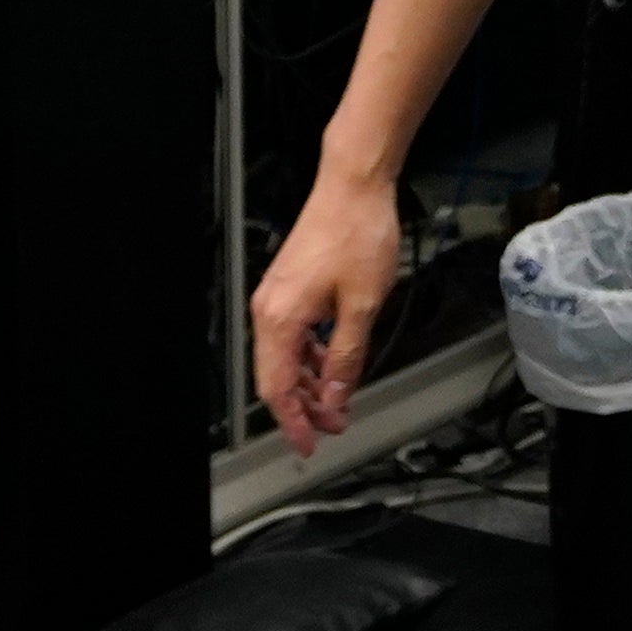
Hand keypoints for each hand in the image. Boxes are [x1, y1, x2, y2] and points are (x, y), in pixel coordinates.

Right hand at [251, 168, 402, 459]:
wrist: (354, 185)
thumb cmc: (358, 233)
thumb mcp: (362, 304)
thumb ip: (346, 356)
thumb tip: (334, 397)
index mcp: (279, 319)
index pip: (276, 389)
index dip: (292, 422)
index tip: (308, 445)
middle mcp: (268, 310)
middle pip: (276, 376)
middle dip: (304, 406)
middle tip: (333, 425)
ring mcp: (276, 297)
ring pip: (284, 357)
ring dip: (309, 381)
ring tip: (337, 398)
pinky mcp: (288, 287)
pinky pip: (292, 335)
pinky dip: (309, 355)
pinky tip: (331, 361)